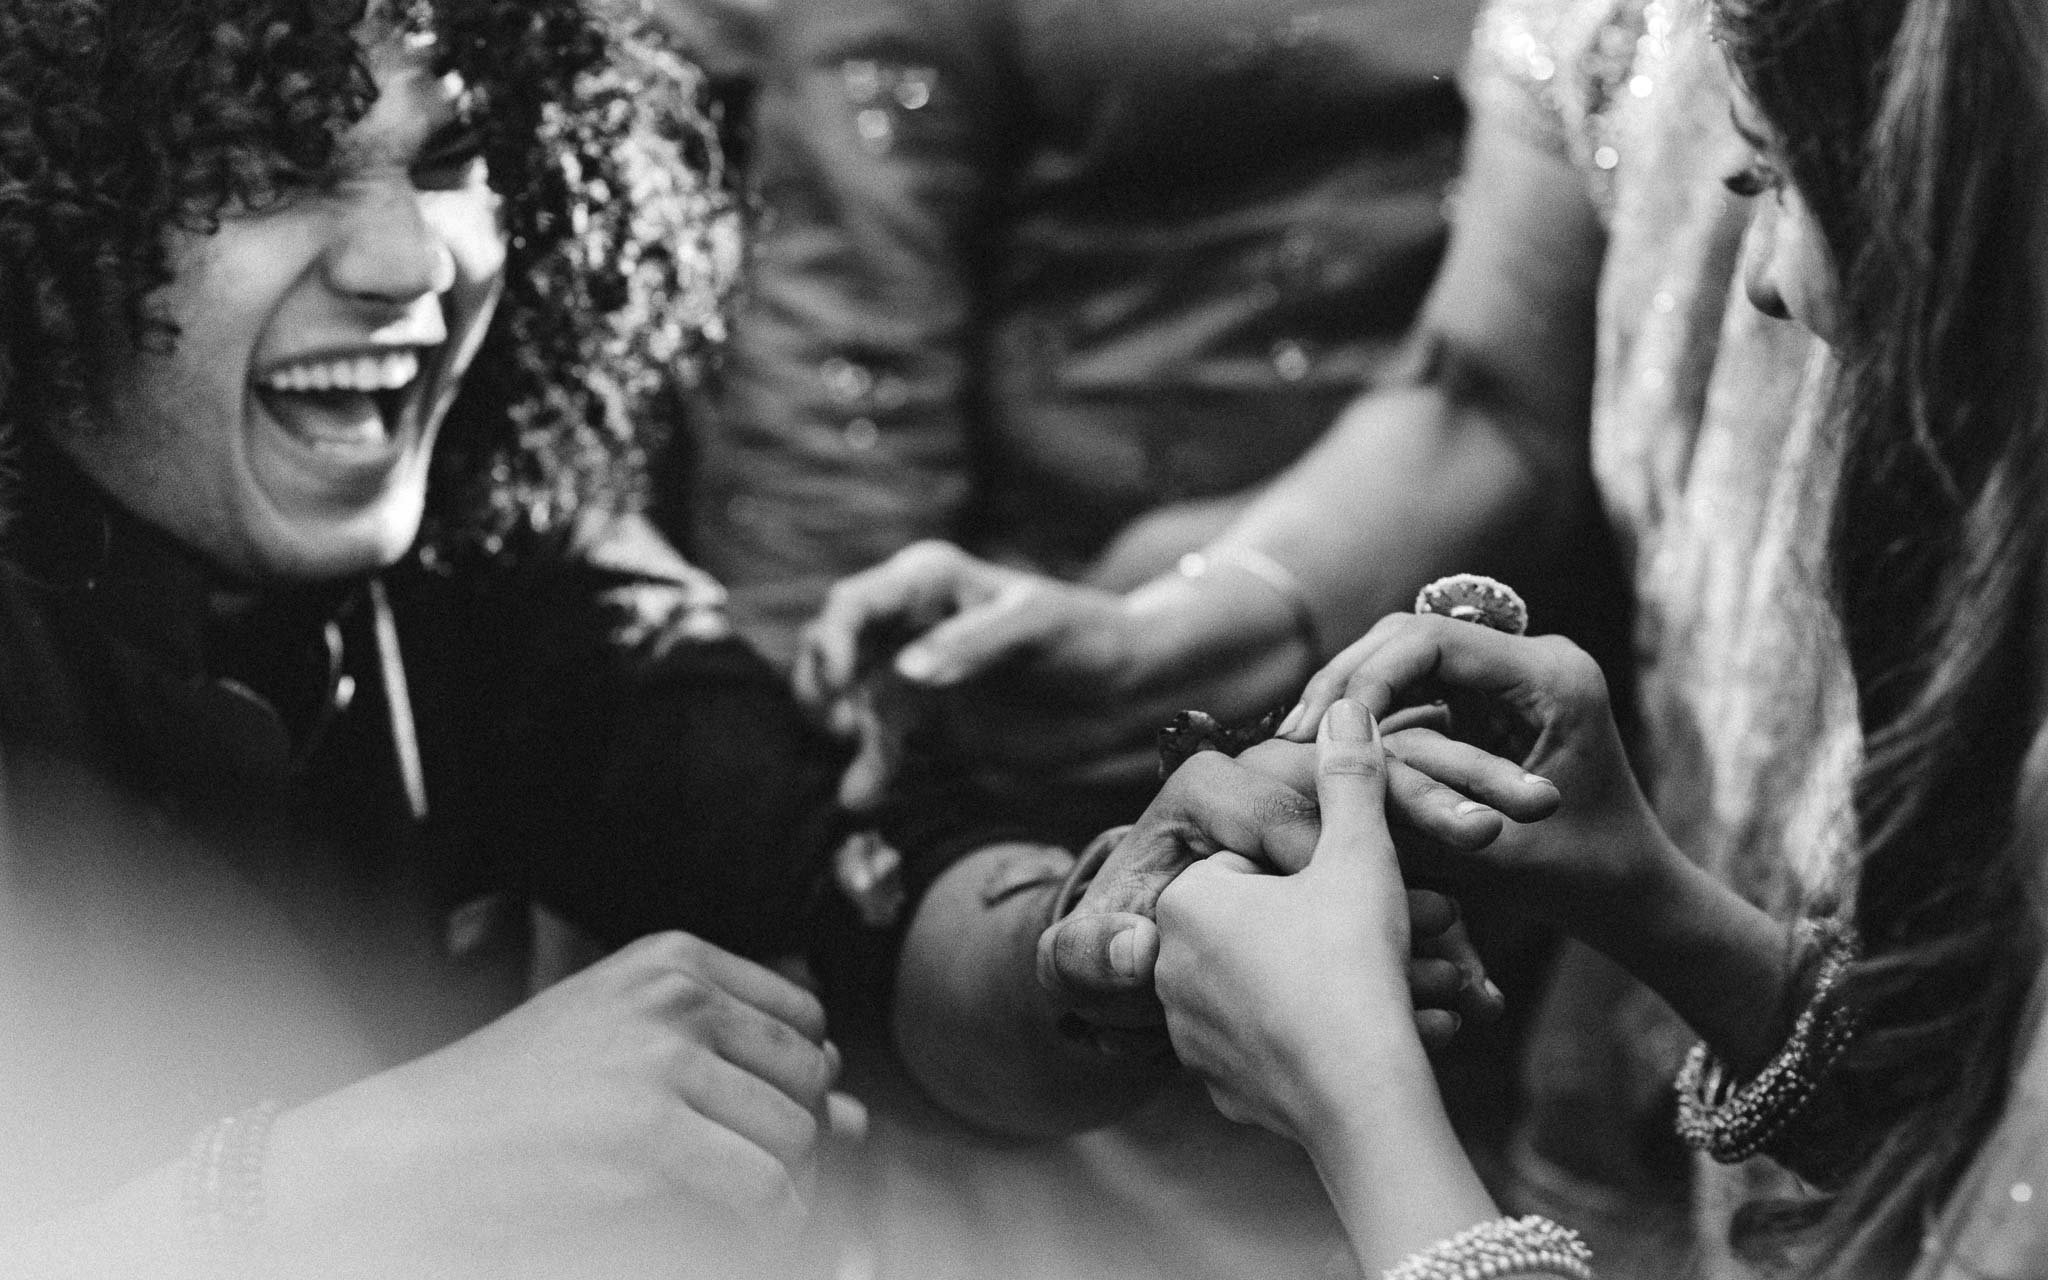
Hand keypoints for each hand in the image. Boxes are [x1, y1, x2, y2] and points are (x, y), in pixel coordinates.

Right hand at [265, 932, 843, 1275]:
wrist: (420, 1145)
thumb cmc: (528, 1101)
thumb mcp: (637, 1054)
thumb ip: (747, 1073)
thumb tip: (861, 1118)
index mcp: (674, 959)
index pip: (806, 1016)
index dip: (799, 1082)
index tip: (765, 1124)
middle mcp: (677, 993)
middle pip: (809, 1073)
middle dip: (802, 1136)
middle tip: (765, 1180)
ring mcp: (662, 1056)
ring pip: (797, 1131)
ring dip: (791, 1183)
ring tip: (753, 1208)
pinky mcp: (648, 1128)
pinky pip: (766, 1184)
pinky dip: (773, 1220)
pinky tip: (749, 1230)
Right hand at [794, 541, 1146, 806]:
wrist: (1124, 690)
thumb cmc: (1087, 635)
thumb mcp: (1038, 625)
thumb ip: (974, 643)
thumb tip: (906, 672)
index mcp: (928, 583)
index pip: (853, 604)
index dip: (833, 641)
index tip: (841, 685)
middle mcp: (907, 626)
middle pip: (829, 649)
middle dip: (821, 687)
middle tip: (846, 727)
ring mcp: (912, 679)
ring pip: (845, 703)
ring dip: (841, 734)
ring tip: (864, 777)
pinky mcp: (927, 727)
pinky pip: (879, 748)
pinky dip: (868, 771)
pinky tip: (862, 797)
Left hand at [1153, 700, 1426, 1140]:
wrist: (1359, 1101)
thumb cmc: (1354, 964)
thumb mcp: (1360, 856)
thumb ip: (1350, 778)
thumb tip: (1346, 707)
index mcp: (1188, 898)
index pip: (1262, 856)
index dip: (1327, 865)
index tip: (1371, 884)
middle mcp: (1168, 963)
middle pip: (1267, 921)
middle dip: (1330, 925)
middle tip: (1392, 935)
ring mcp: (1187, 1031)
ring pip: (1272, 984)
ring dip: (1329, 981)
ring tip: (1393, 987)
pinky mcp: (1217, 1085)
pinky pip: (1273, 1044)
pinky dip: (1315, 1037)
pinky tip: (1363, 1038)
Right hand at [1276, 612, 1668, 939]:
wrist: (1638, 894)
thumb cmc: (1580, 882)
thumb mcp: (1493, 852)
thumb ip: (1417, 807)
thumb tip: (1320, 777)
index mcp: (1552, 677)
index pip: (1430, 638)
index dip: (1363, 677)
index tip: (1320, 731)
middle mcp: (1539, 657)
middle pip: (1411, 634)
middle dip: (1346, 680)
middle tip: (1292, 735)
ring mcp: (1519, 671)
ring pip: (1408, 650)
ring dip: (1353, 690)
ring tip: (1299, 740)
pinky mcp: (1500, 693)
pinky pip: (1422, 678)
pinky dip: (1375, 705)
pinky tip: (1332, 745)